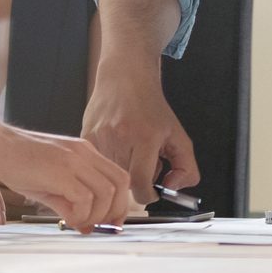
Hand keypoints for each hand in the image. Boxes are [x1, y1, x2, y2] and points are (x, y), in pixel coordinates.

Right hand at [0, 124, 132, 231]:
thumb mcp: (49, 182)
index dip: (120, 203)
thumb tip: (85, 224)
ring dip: (96, 215)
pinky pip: (84, 198)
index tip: (111, 222)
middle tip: (98, 227)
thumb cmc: (16, 161)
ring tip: (78, 223)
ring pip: (106, 192)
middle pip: (120, 184)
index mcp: (85, 153)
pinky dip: (81, 214)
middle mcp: (84, 153)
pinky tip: (67, 218)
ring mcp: (73, 159)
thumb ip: (69, 201)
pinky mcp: (59, 170)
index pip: (119, 177)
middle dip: (114, 211)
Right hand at [81, 66, 199, 205]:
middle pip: (126, 182)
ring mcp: (100, 137)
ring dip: (122, 170)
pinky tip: (116, 145)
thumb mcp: (178, 135)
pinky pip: (98, 164)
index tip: (152, 191)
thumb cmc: (150, 106)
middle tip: (143, 161)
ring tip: (129, 151)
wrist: (125, 78)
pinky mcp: (85, 136)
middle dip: (137, 179)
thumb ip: (186, 167)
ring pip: (110, 175)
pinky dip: (108, 161)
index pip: (142, 184)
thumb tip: (172, 188)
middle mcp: (121, 137)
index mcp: (146, 137)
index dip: (148, 195)